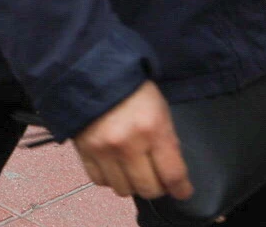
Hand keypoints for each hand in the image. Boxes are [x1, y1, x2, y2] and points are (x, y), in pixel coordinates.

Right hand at [70, 81, 192, 201]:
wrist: (91, 72)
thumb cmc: (132, 90)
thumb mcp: (160, 110)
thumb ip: (166, 142)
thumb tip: (170, 174)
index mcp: (153, 130)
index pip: (173, 175)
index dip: (181, 189)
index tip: (182, 192)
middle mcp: (128, 145)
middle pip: (148, 189)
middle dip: (157, 187)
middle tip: (156, 178)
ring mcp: (103, 150)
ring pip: (124, 190)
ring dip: (132, 184)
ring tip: (132, 171)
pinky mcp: (84, 151)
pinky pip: (99, 181)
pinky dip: (109, 179)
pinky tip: (113, 167)